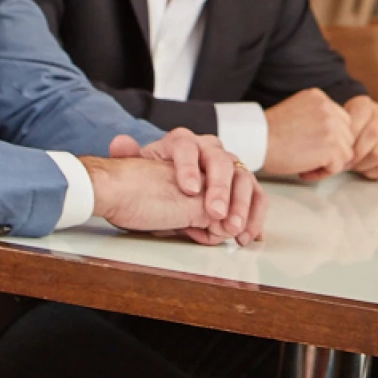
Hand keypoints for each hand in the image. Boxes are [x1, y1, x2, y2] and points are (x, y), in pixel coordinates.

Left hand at [105, 129, 266, 245]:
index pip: (187, 146)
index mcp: (182, 143)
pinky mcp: (243, 187)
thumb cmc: (151, 180)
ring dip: (242, 205)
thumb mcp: (138, 169)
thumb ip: (129, 156)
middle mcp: (210, 150)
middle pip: (221, 161)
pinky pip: (257, 197)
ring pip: (243, 178)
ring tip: (233, 229)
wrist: (161, 193)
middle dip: (220, 189)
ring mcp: (229, 167)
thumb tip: (121, 141)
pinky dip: (255, 216)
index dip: (188, 167)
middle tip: (216, 214)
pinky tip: (247, 235)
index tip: (189, 190)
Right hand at [261, 89, 354, 179]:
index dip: (330, 137)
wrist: (257, 140)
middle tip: (312, 159)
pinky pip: (337, 166)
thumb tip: (330, 136)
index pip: (341, 120)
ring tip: (307, 166)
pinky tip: (304, 172)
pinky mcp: (332, 147)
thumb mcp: (296, 111)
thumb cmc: (269, 132)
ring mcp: (332, 127)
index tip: (313, 146)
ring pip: (345, 152)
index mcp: (319, 97)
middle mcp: (329, 108)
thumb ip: (315, 117)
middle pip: (346, 135)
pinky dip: (322, 173)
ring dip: (329, 162)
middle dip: (332, 150)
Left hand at [342, 96, 377, 179]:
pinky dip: (374, 172)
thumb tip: (332, 150)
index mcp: (366, 106)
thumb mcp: (340, 124)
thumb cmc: (349, 130)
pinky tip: (366, 170)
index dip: (348, 140)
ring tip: (355, 167)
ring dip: (364, 165)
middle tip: (346, 163)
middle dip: (356, 154)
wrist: (367, 130)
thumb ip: (336, 131)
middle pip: (372, 136)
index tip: (339, 152)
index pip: (358, 122)